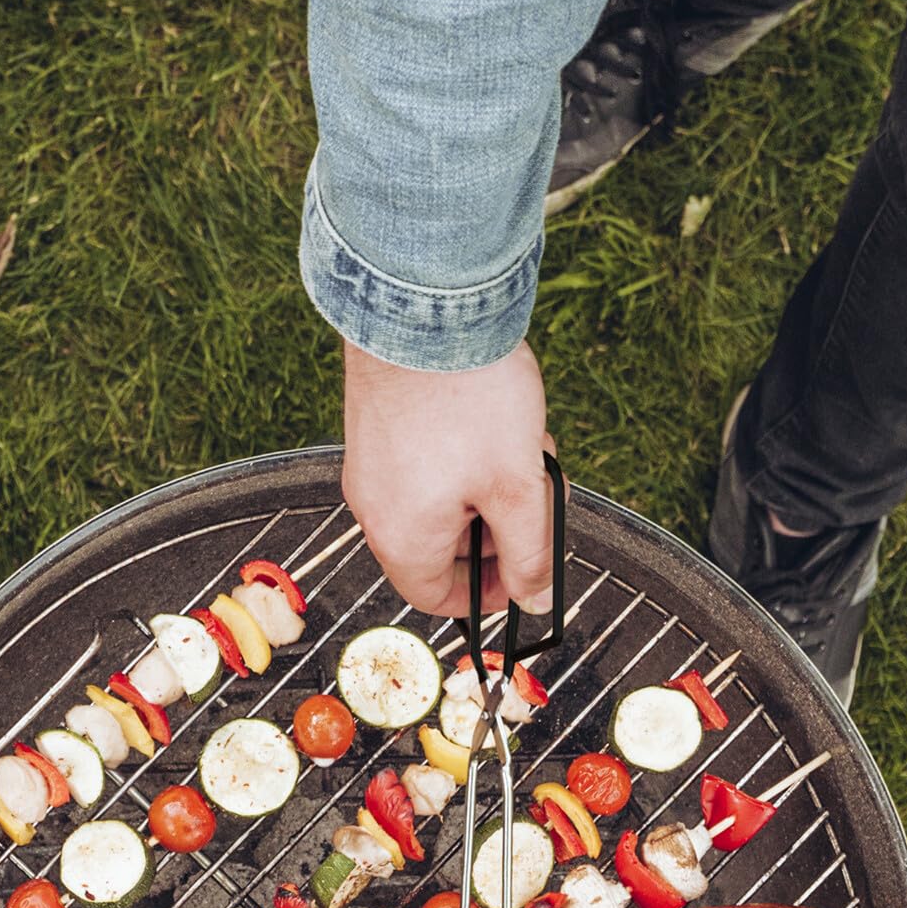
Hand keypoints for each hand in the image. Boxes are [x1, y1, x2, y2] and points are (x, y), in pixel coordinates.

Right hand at [341, 338, 559, 617]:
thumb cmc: (469, 398)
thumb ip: (531, 552)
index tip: (525, 569)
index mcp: (403, 536)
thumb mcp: (518, 486)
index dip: (488, 592)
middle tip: (537, 494)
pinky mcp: (375, 429)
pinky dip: (463, 458)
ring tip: (522, 446)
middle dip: (497, 528)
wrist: (424, 309)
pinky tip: (494, 420)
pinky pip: (422, 466)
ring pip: (437, 501)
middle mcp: (374, 507)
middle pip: (440, 547)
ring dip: (487, 487)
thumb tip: (536, 598)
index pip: (438, 596)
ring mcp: (369, 465)